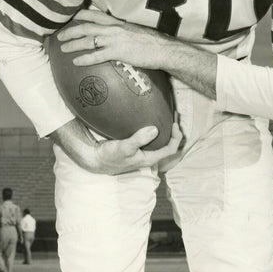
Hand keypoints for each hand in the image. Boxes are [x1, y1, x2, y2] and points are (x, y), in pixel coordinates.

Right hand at [50, 117, 182, 175]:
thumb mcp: (124, 147)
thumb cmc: (110, 155)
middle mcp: (149, 155)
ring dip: (166, 128)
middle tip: (174, 114)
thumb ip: (139, 139)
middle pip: (169, 143)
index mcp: (150, 158)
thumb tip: (155, 130)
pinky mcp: (137, 145)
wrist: (96, 158)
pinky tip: (152, 116)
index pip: (171, 149)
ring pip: (161, 140)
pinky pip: (151, 136)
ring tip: (167, 113)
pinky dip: (156, 126)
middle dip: (174, 130)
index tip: (173, 123)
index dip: (176, 136)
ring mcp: (144, 150)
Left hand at [57, 10, 169, 68]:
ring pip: (88, 40)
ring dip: (73, 44)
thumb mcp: (136, 31)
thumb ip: (124, 32)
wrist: (163, 49)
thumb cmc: (153, 42)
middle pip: (87, 27)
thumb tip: (117, 37)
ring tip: (63, 49)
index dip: (81, 15)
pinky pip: (97, 56)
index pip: (96, 14)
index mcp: (118, 23)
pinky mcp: (118, 52)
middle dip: (71, 31)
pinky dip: (85, 59)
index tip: (71, 17)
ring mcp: (115, 40)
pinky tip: (76, 62)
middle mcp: (114, 29)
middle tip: (60, 36)